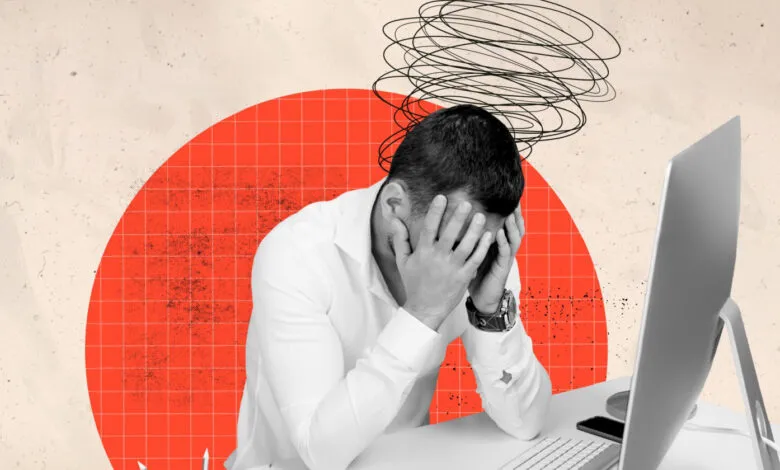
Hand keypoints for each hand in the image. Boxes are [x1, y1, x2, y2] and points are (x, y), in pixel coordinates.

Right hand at [391, 195, 493, 330]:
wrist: (424, 309)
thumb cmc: (413, 284)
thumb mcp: (403, 261)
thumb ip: (400, 239)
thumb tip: (394, 219)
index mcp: (423, 252)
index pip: (429, 228)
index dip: (435, 212)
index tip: (442, 197)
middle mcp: (438, 258)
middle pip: (449, 234)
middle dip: (458, 217)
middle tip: (467, 203)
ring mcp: (452, 268)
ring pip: (466, 246)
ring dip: (474, 230)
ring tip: (480, 216)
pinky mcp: (463, 277)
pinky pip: (475, 259)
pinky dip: (482, 247)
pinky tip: (488, 235)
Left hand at [468, 205, 524, 312]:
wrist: (482, 298)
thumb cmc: (476, 274)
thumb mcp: (474, 252)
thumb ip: (471, 237)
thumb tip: (458, 219)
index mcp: (498, 243)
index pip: (507, 222)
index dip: (508, 209)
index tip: (505, 193)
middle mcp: (505, 248)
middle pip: (515, 226)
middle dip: (516, 213)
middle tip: (514, 198)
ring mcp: (505, 258)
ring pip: (514, 237)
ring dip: (512, 224)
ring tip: (509, 212)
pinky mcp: (502, 268)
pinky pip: (504, 253)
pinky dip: (503, 242)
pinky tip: (499, 232)